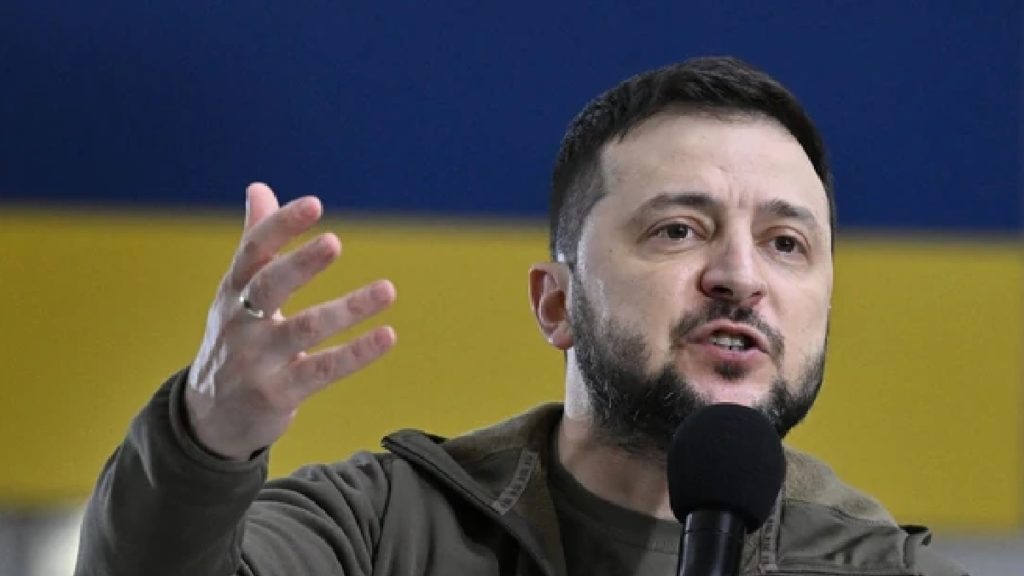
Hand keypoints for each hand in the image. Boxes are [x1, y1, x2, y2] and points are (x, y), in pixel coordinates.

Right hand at [185, 183, 396, 460]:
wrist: (209, 418)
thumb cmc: (233, 342)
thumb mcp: (235, 294)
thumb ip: (255, 242)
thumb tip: (259, 187)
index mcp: (231, 292)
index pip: (253, 252)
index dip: (281, 226)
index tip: (314, 203)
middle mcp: (239, 324)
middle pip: (268, 288)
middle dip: (300, 264)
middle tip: (335, 241)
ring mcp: (257, 361)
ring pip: (304, 331)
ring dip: (348, 309)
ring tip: (387, 289)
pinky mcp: (278, 394)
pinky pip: (322, 371)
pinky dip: (356, 354)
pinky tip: (387, 336)